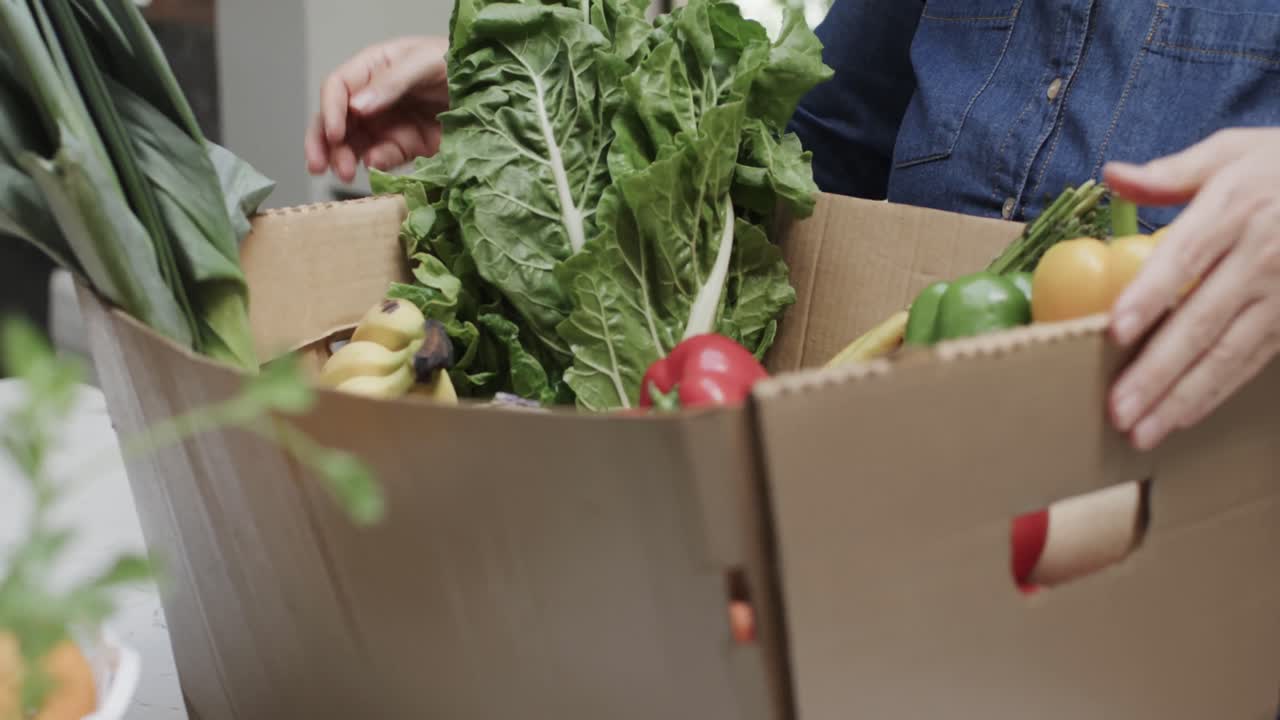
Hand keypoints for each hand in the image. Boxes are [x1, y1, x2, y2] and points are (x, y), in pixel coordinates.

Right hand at [304, 36, 448, 182]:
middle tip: (320, 165)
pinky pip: (382, 158)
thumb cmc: (462, 64)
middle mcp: (375, 97)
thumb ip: (393, 81)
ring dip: (343, 159)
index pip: (339, 87)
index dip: (330, 110)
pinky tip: (373, 168)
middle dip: (324, 142)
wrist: (497, 93)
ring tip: (344, 173)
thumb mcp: (427, 63)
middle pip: (336, 119)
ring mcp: (388, 123)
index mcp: (375, 68)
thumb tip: (357, 106)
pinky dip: (374, 166)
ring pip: (353, 143)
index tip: (333, 134)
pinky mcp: (406, 146)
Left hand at [1102, 128, 1279, 449]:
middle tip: (1117, 409)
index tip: (1116, 330)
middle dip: (1158, 371)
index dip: (1150, 295)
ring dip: (1182, 397)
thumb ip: (1171, 173)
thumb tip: (1112, 176)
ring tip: (1141, 431)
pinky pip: (1252, 361)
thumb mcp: (1234, 151)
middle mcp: (1260, 255)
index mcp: (1235, 208)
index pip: (1185, 257)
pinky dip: (1216, 393)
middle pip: (1202, 321)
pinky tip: (1182, 416)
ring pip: (1228, 353)